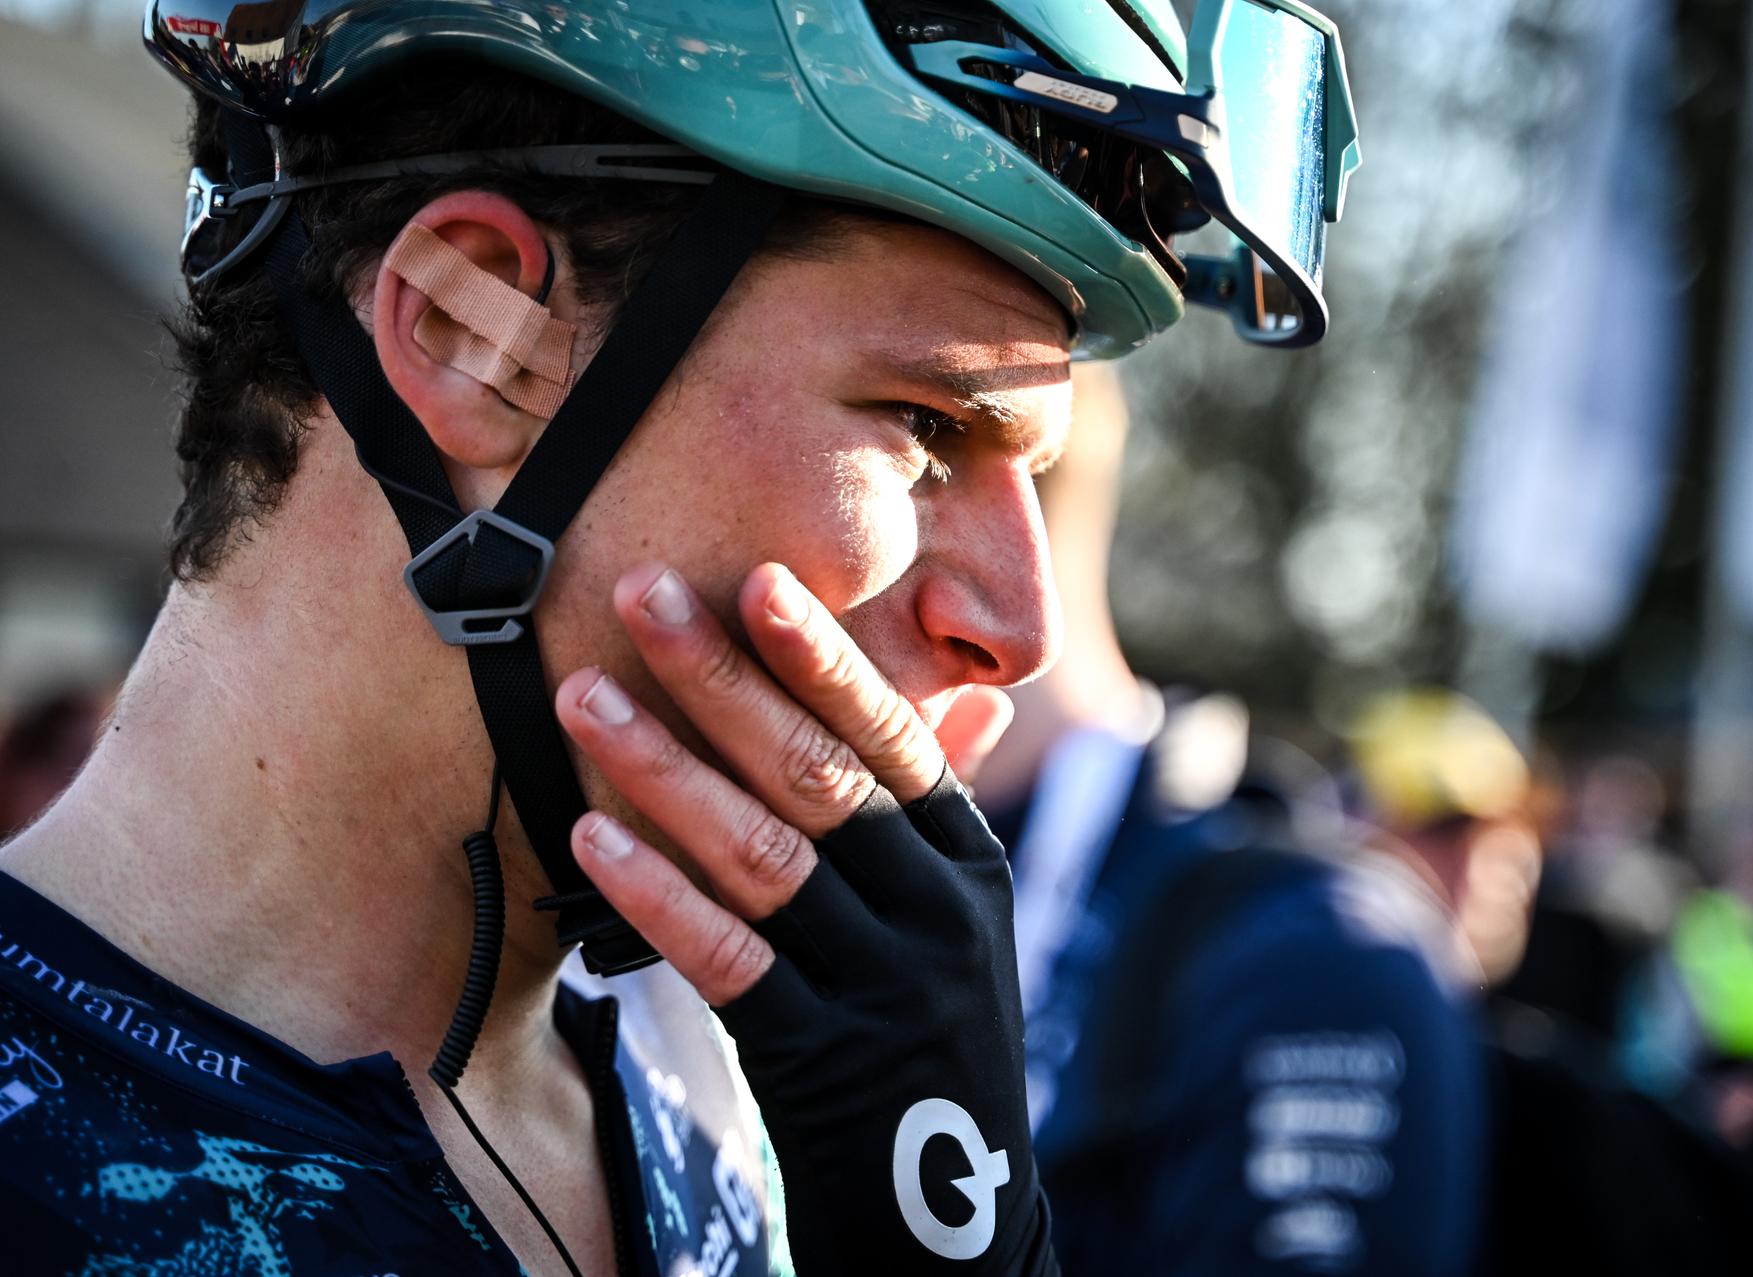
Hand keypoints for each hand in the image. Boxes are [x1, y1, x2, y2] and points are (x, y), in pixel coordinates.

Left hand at [555, 562, 1054, 1273]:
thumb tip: (962, 706)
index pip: (892, 739)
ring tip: (582, 697)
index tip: (755, 580)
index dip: (823, 658)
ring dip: (665, 767)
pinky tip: (591, 840)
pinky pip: (728, 960)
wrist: (956, 1224)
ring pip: (765, 853)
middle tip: (639, 596)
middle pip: (819, 774)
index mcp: (966, 867)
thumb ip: (936, 820)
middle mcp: (935, 914)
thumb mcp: (959, 930)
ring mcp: (884, 988)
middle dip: (722, 679)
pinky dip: (658, 894)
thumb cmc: (932, 1048)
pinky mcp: (822, 1061)